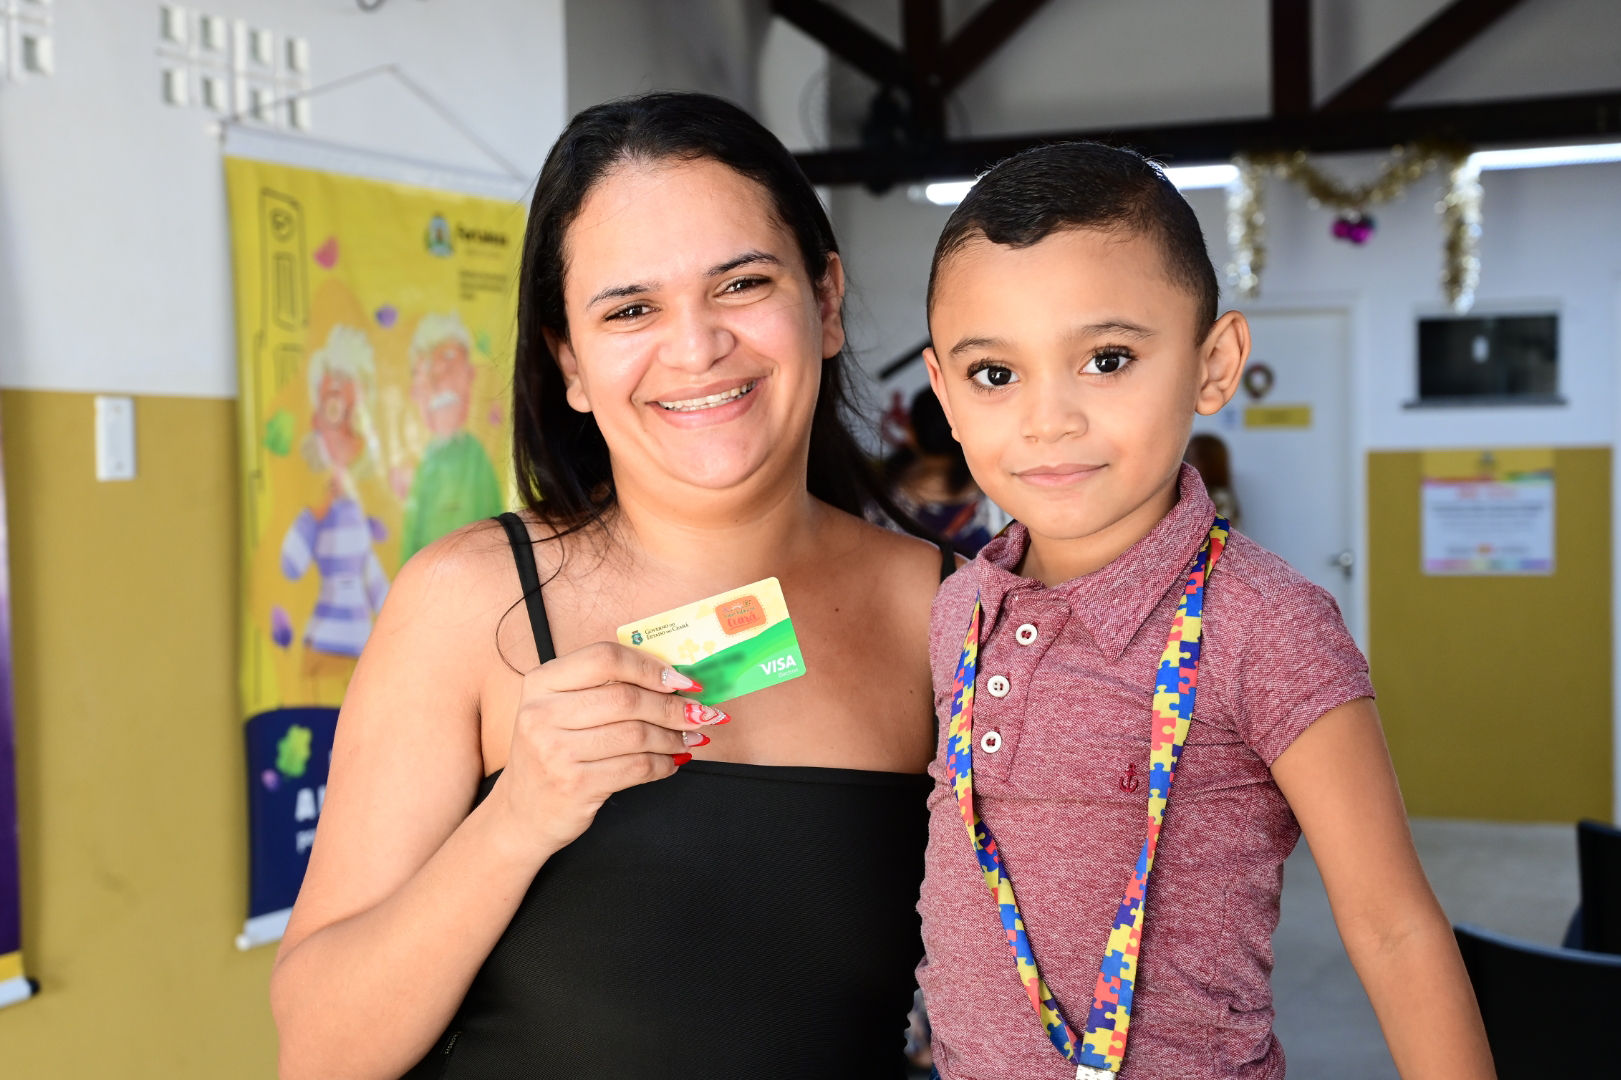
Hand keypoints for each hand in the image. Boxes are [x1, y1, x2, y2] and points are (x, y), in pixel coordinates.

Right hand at [492, 642, 728, 855]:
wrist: (522, 813)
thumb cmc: (552, 753)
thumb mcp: (561, 709)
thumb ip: (603, 688)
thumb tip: (672, 679)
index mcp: (541, 682)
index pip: (604, 658)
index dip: (649, 667)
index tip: (679, 679)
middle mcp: (542, 713)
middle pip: (626, 698)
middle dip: (672, 706)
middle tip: (699, 712)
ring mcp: (555, 750)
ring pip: (636, 734)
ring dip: (673, 737)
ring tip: (689, 738)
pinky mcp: (574, 784)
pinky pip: (636, 768)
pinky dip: (663, 765)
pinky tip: (671, 763)